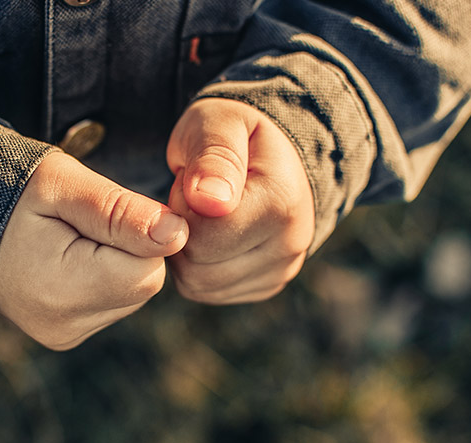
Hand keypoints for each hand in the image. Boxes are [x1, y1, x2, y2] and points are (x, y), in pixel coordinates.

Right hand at [0, 151, 187, 349]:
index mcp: (61, 290)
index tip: (95, 211)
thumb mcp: (61, 184)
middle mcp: (64, 326)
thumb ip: (120, 210)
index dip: (135, 230)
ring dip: (113, 262)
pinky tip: (64, 260)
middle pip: (143, 282)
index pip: (149, 266)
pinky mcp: (65, 336)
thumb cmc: (9, 190)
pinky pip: (111, 302)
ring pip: (131, 292)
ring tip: (65, 239)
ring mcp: (64, 336)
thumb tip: (177, 234)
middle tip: (76, 223)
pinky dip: (100, 277)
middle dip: (125, 247)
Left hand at [166, 98, 314, 303]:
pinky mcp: (267, 285)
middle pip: (197, 266)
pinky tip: (211, 234)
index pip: (201, 234)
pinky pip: (207, 292)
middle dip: (181, 231)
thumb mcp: (219, 122)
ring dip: (185, 251)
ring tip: (203, 215)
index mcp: (280, 201)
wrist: (275, 155)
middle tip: (195, 196)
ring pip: (198, 284)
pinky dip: (197, 266)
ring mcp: (281, 270)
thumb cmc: (237, 135)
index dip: (182, 206)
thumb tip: (209, 201)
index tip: (194, 178)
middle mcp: (289, 244)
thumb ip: (213, 156)